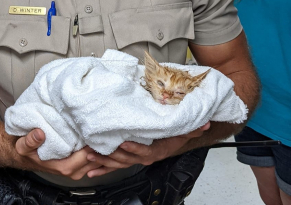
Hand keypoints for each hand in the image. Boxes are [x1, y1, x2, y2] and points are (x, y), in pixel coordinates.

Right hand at [15, 128, 101, 179]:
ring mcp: (78, 170)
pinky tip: (99, 139)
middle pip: (96, 160)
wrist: (26, 157)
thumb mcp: (23, 145)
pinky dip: (99, 152)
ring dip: (102, 149)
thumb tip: (39, 134)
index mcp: (64, 167)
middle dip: (102, 146)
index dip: (94, 144)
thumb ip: (30, 141)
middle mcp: (74, 171)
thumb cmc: (27, 152)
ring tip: (103, 132)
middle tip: (103, 129)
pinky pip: (95, 160)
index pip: (87, 156)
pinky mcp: (80, 166)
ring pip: (98, 161)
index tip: (97, 130)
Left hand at [86, 122, 210, 177]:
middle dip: (110, 156)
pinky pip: (114, 165)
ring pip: (118, 163)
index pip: (145, 150)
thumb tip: (204, 122)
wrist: (172, 142)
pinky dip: (102, 168)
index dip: (135, 148)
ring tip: (89, 158)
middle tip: (95, 152)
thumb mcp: (185, 130)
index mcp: (156, 151)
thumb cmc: (175, 135)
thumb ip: (193, 127)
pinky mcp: (128, 159)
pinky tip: (91, 170)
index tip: (124, 143)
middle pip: (126, 159)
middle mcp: (144, 157)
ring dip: (103, 161)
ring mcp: (135, 159)